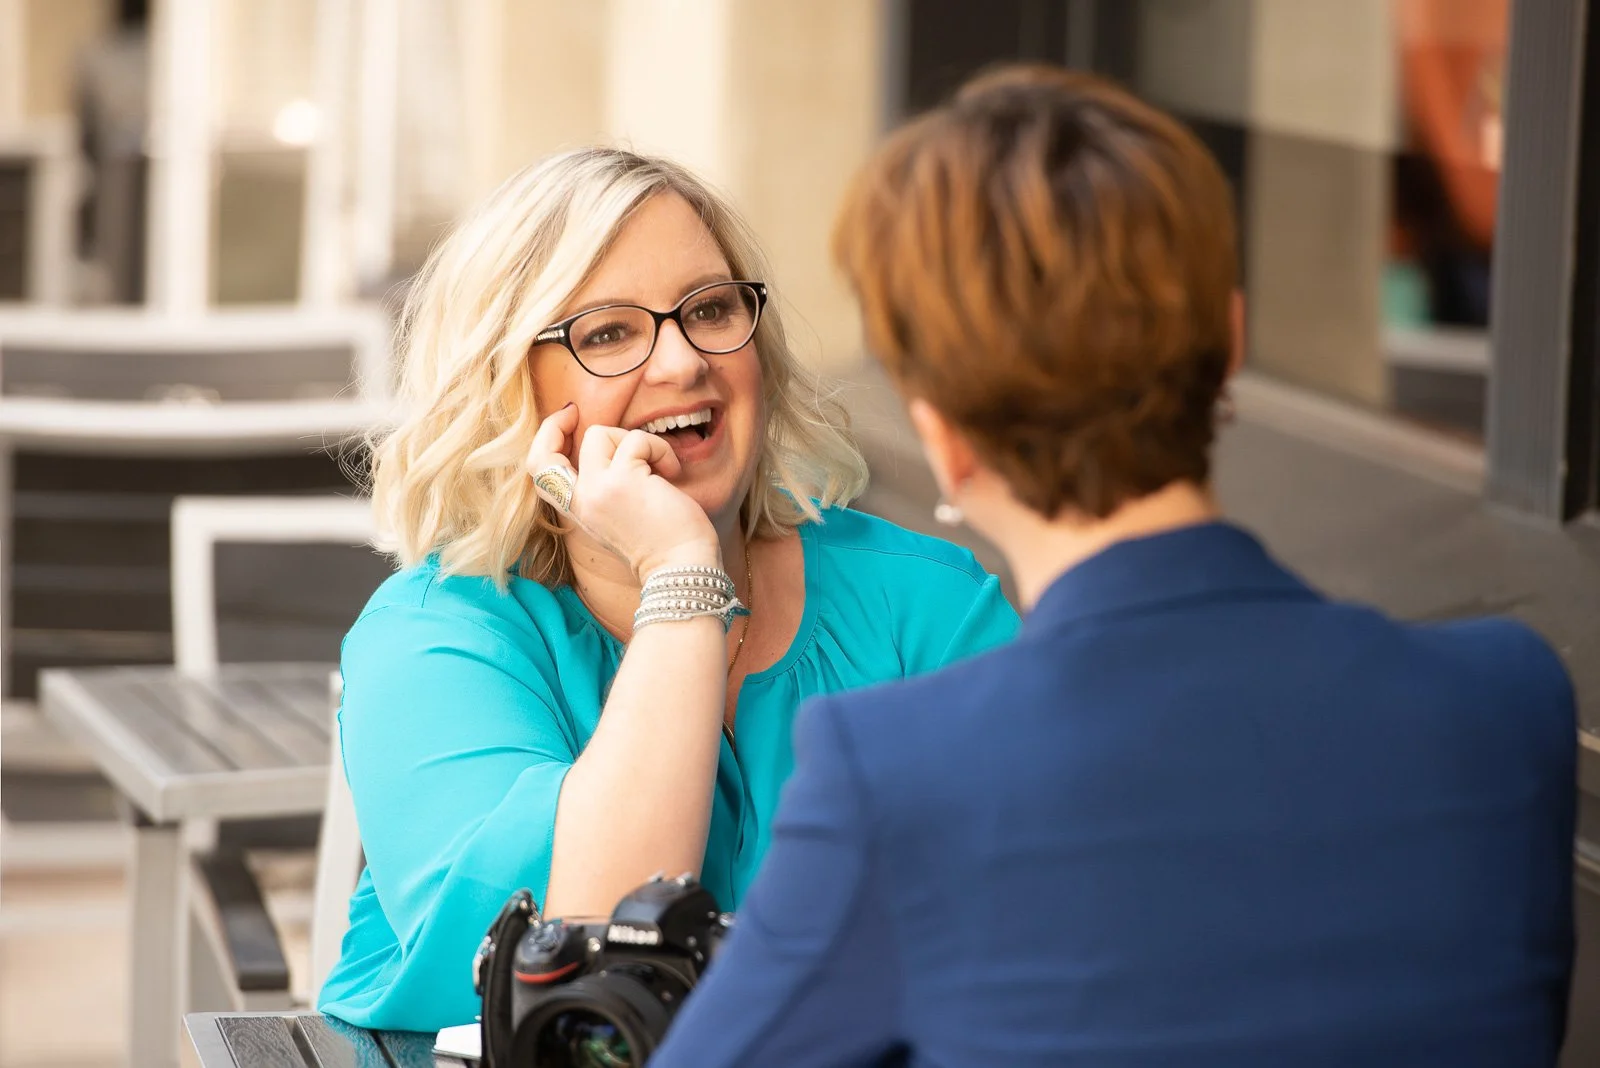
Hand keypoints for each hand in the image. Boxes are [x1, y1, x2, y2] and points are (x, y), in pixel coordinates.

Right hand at [526, 404, 720, 580]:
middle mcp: (582, 501)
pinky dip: (660, 449)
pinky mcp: (624, 481)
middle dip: (559, 423)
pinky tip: (673, 472)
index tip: (567, 422)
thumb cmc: (664, 542)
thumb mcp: (619, 516)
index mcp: (580, 512)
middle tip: (578, 412)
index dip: (545, 441)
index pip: (538, 473)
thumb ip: (604, 488)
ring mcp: (599, 490)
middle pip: (545, 451)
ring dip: (634, 440)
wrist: (683, 569)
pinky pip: (637, 440)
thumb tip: (611, 448)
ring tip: (659, 466)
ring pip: (599, 434)